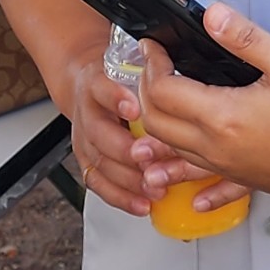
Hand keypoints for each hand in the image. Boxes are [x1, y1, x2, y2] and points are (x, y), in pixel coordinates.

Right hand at [64, 57, 173, 218]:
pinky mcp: (87, 162)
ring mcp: (84, 139)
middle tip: (148, 157)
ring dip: (127, 179)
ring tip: (153, 187)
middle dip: (124, 149)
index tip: (136, 106)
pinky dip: (121, 197)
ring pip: (100, 162)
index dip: (116, 98)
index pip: (102, 88)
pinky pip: (99, 184)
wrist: (87, 88)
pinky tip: (141, 204)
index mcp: (97, 83)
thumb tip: (185, 76)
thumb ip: (153, 72)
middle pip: (99, 132)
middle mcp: (88, 112)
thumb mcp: (131, 65)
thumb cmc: (118, 78)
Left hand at [139, 7, 269, 202]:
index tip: (154, 46)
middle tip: (154, 66)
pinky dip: (186, 178)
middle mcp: (215, 148)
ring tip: (156, 107)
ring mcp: (228, 167)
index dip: (151, 65)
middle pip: (157, 124)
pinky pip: (202, 178)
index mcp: (221, 117)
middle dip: (146, 92)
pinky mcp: (243, 177)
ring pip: (174, 152)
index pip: (163, 91)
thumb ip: (245, 38)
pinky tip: (191, 190)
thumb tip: (210, 15)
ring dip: (156, 129)